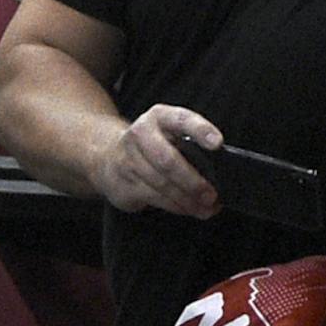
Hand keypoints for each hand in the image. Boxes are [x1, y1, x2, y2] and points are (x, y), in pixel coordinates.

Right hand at [92, 103, 223, 216]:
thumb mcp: (166, 132)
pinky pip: (155, 199)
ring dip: (187, 200)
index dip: (200, 130)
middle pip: (169, 161)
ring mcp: (129, 161)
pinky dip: (176, 206)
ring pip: (162, 185)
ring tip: (205, 208)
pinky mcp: (124, 186)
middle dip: (192, 181)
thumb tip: (216, 170)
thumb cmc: (149, 145)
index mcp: (158, 116)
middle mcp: (141, 135)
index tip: (217, 144)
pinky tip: (188, 209)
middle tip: (211, 194)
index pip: (181, 120)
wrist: (107, 157)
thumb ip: (187, 142)